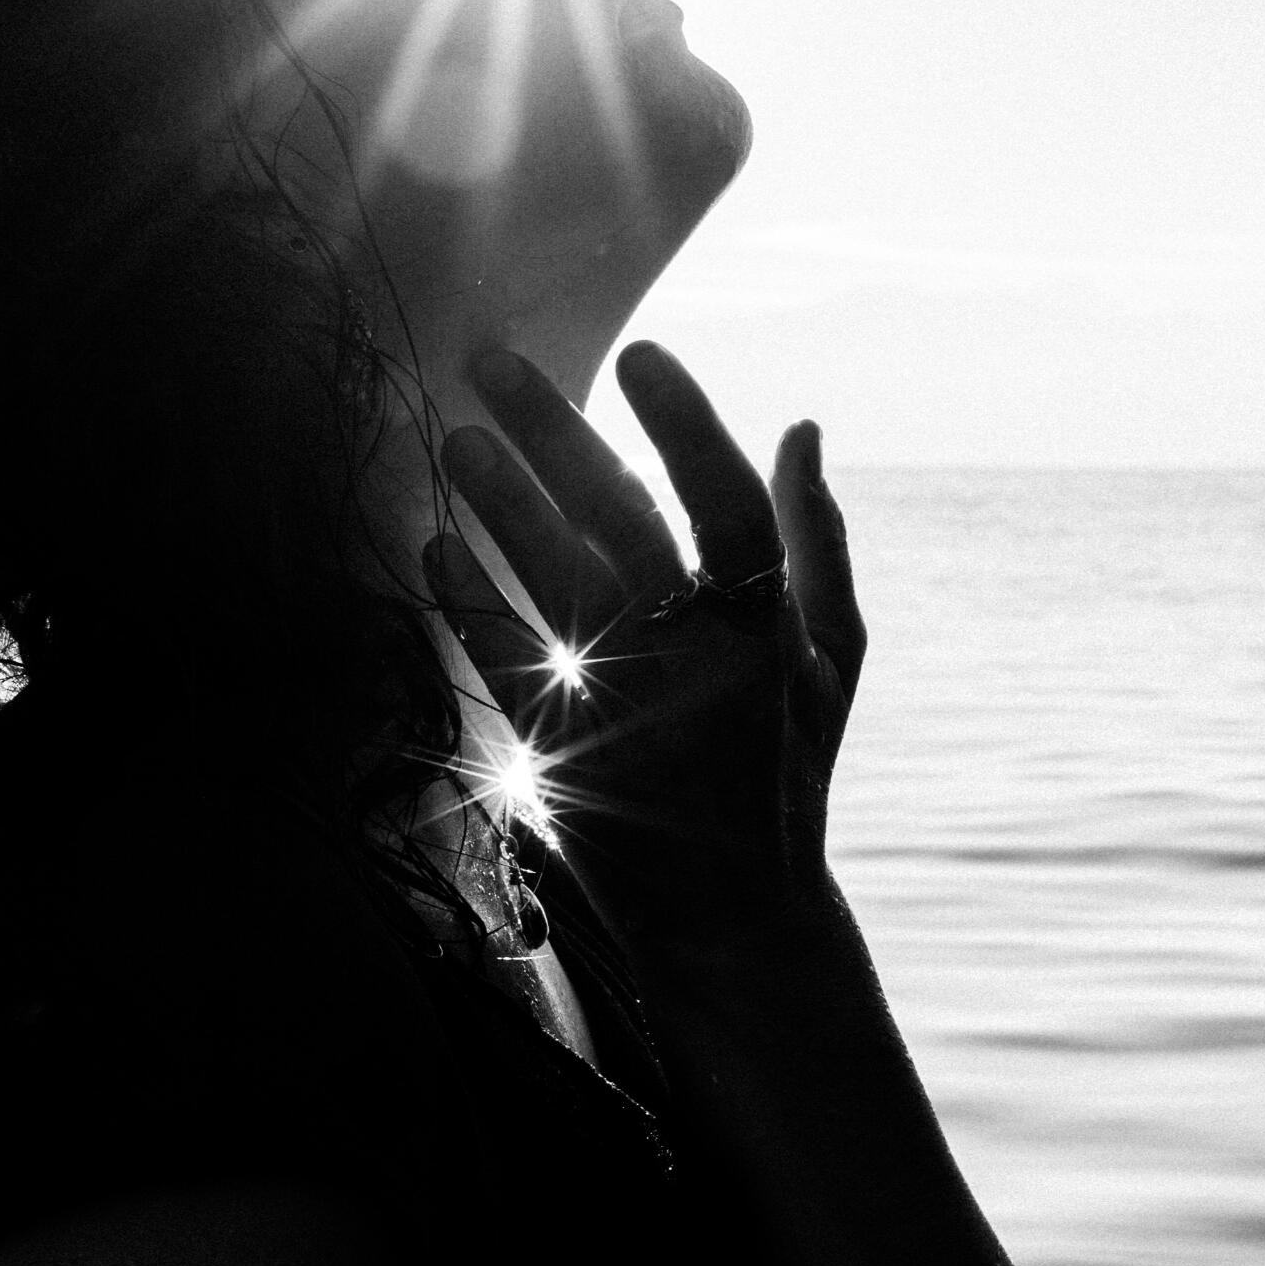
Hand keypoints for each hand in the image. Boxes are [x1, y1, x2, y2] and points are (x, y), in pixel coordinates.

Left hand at [423, 341, 867, 944]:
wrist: (732, 913)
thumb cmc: (785, 768)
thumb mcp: (833, 657)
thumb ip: (822, 541)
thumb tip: (802, 428)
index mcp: (771, 630)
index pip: (727, 501)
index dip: (686, 421)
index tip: (637, 352)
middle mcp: (698, 660)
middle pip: (623, 519)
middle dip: (555, 430)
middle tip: (493, 361)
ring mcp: (626, 706)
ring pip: (554, 582)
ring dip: (500, 504)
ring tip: (455, 438)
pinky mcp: (564, 751)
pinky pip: (503, 662)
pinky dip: (467, 602)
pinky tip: (432, 546)